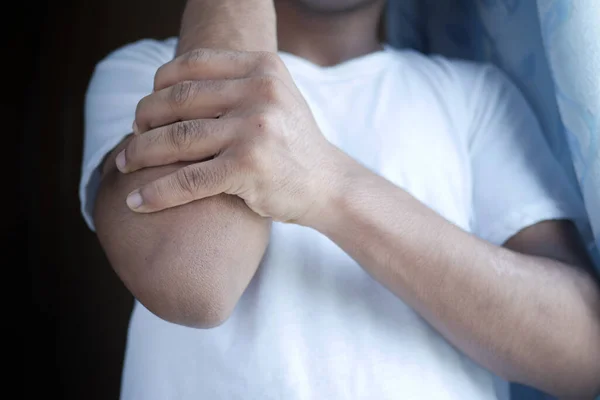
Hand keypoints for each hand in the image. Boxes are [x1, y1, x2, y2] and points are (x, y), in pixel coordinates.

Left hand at [117, 49, 347, 224]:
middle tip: (131, 137)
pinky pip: (188, 179)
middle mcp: (260, 91)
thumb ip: (233, 86)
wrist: (328, 184)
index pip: (192, 64)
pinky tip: (137, 202)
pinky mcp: (248, 166)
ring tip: (125, 164)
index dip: (158, 84)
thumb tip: (165, 92)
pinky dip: (157, 192)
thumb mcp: (273, 99)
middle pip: (178, 99)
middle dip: (143, 119)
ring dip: (140, 153)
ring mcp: (255, 128)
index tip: (148, 107)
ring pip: (177, 138)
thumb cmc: (293, 144)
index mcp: (262, 67)